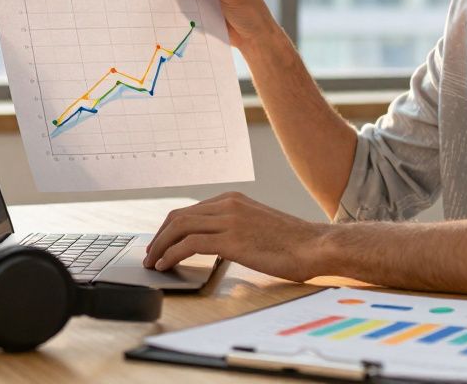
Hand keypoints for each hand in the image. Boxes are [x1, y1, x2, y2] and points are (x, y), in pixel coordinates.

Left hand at [143, 192, 331, 281]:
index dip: (170, 228)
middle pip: (179, 216)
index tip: (161, 243)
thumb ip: (237, 228)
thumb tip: (218, 244)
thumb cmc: (293, 243)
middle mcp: (228, 205)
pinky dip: (172, 254)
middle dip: (159, 236)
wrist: (315, 245)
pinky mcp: (231, 240)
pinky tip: (166, 265)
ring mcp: (229, 220)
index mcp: (234, 200)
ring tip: (153, 263)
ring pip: (179, 227)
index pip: (190, 210)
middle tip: (151, 254)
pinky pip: (189, 244)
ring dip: (160, 246)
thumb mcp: (259, 226)